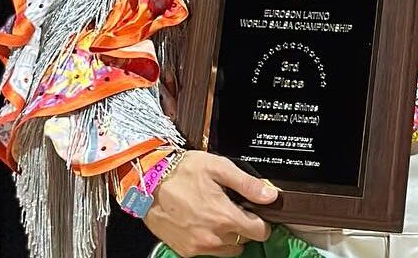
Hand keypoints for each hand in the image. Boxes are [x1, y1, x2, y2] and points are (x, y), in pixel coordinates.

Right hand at [144, 151, 277, 256]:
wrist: (147, 183)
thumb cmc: (182, 172)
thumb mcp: (219, 168)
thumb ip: (248, 184)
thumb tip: (270, 195)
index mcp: (224, 216)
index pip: (259, 232)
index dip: (261, 222)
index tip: (255, 213)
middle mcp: (213, 237)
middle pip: (244, 241)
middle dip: (243, 227)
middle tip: (231, 209)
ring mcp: (198, 246)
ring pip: (227, 249)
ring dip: (227, 237)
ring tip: (216, 216)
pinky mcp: (185, 251)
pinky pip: (207, 252)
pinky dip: (210, 241)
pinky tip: (202, 222)